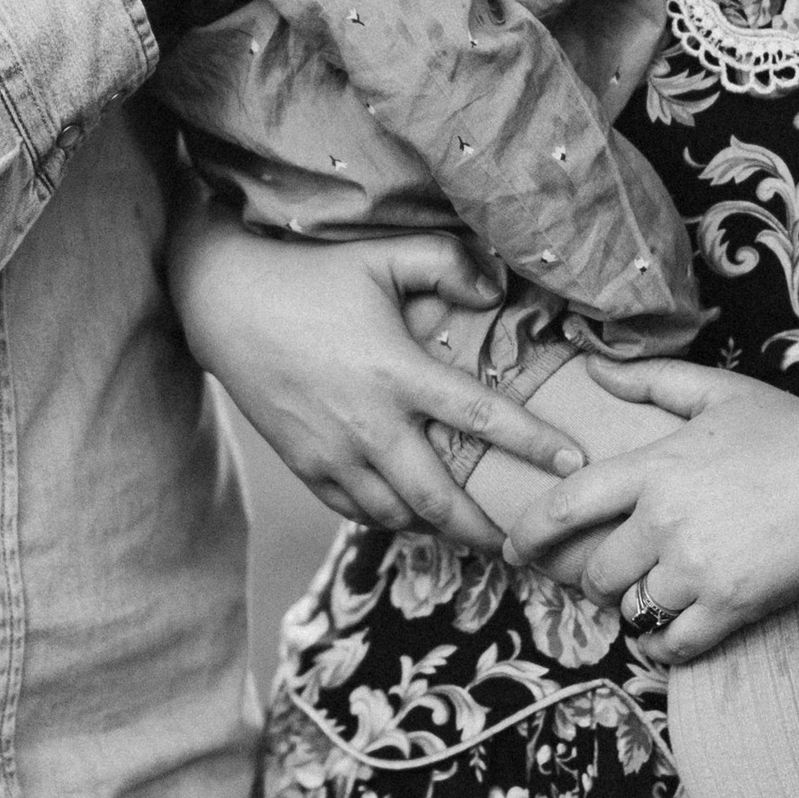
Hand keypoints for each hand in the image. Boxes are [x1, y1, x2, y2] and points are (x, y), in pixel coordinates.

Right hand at [166, 211, 585, 549]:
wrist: (223, 303)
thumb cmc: (309, 274)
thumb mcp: (380, 255)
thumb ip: (444, 263)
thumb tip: (494, 289)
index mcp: (396, 373)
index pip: (481, 417)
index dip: (533, 444)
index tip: (575, 463)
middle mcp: (368, 425)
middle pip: (440, 498)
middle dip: (487, 529)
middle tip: (525, 542)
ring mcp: (333, 452)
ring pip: (397, 515)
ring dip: (439, 530)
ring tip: (475, 537)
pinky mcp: (305, 464)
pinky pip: (355, 511)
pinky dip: (389, 520)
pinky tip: (412, 518)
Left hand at [502, 356, 798, 662]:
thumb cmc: (792, 433)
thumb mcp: (719, 392)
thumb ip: (651, 381)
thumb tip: (595, 367)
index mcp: (654, 468)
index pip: (567, 505)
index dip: (530, 533)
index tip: (513, 550)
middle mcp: (666, 520)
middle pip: (596, 573)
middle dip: (596, 581)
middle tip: (614, 578)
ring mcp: (697, 567)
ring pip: (633, 610)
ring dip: (636, 611)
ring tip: (653, 598)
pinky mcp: (731, 606)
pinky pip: (672, 646)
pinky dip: (663, 647)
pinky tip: (670, 636)